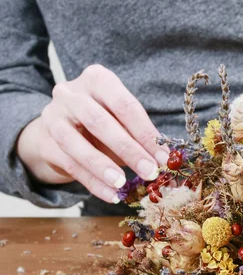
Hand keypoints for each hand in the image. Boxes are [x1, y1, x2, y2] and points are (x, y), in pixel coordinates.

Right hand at [17, 64, 169, 202]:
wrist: (60, 127)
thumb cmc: (102, 121)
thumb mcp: (120, 120)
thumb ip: (139, 136)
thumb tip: (165, 161)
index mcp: (98, 79)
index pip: (125, 105)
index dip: (146, 133)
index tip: (164, 157)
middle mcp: (71, 93)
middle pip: (101, 123)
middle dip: (129, 150)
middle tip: (150, 171)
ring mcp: (53, 116)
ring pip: (78, 144)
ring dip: (104, 167)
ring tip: (123, 184)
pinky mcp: (44, 142)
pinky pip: (70, 165)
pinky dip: (93, 183)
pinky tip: (111, 194)